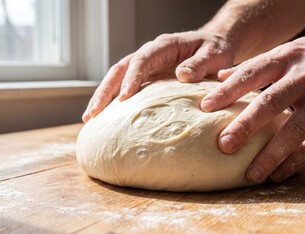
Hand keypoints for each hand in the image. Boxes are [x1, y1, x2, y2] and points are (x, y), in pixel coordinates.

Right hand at [82, 31, 234, 121]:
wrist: (214, 46)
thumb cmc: (214, 50)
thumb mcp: (214, 54)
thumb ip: (200, 64)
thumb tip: (182, 75)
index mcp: (164, 46)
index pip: (142, 60)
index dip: (131, 78)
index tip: (125, 97)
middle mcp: (150, 54)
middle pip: (120, 69)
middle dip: (105, 91)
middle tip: (93, 113)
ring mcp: (146, 65)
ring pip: (117, 78)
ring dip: (103, 97)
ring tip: (90, 118)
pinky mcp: (146, 77)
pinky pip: (124, 86)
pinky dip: (113, 101)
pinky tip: (106, 118)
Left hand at [201, 29, 304, 182]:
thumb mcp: (290, 51)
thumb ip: (256, 65)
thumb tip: (221, 76)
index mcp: (287, 57)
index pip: (251, 73)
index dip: (227, 91)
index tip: (206, 107)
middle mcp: (304, 77)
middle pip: (270, 103)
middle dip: (245, 126)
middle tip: (224, 145)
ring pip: (294, 130)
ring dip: (270, 155)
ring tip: (250, 174)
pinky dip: (294, 162)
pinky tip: (277, 175)